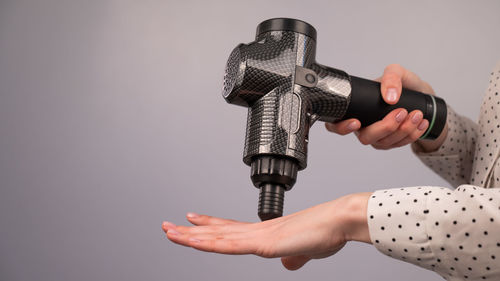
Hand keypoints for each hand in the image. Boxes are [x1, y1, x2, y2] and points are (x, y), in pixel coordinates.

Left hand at [162, 192, 371, 269]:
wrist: (339, 220)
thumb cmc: (326, 232)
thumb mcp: (305, 252)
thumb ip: (294, 258)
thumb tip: (288, 265)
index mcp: (265, 233)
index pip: (230, 229)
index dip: (210, 225)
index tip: (193, 221)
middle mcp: (257, 231)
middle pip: (217, 231)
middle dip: (191, 230)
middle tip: (169, 226)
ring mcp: (258, 236)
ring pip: (217, 236)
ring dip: (191, 235)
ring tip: (170, 231)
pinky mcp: (264, 242)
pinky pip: (230, 244)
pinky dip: (209, 242)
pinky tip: (193, 240)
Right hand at [325, 64, 436, 149]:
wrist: (422, 95)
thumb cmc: (403, 84)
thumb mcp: (397, 72)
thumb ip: (391, 77)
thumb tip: (389, 96)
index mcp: (356, 110)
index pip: (336, 124)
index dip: (341, 127)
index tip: (356, 122)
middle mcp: (363, 126)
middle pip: (365, 137)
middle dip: (385, 127)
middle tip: (401, 112)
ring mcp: (377, 136)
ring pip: (384, 142)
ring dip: (403, 130)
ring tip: (416, 114)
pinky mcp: (391, 142)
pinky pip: (399, 144)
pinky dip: (412, 134)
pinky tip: (421, 122)